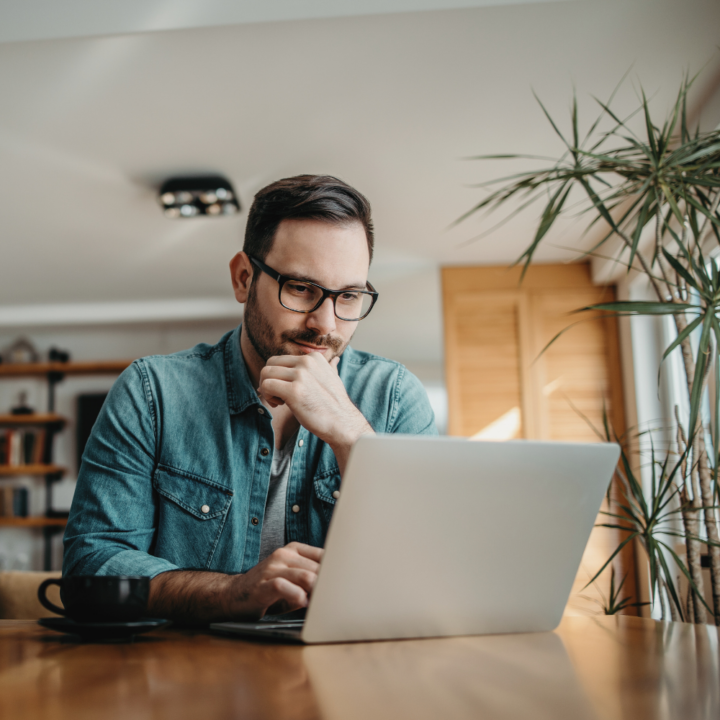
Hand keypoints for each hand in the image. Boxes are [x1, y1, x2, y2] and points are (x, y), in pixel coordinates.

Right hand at [148, 542, 322, 622]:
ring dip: (316, 591)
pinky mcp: (263, 584)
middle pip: (318, 568)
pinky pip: (284, 586)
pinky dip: (296, 595)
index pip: (324, 556)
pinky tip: (303, 602)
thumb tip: (338, 588)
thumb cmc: (268, 589)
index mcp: (294, 550)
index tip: (347, 583)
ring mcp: (272, 568)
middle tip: (337, 598)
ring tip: (322, 602)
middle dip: (329, 585)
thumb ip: (312, 580)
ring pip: (305, 576)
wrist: (233, 595)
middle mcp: (284, 555)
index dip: (338, 570)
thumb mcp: (293, 579)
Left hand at [258, 353, 372, 471]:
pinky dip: (266, 396)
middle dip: (268, 379)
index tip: (285, 389)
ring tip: (278, 401)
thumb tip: (335, 360)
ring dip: (266, 389)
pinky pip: (266, 385)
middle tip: (276, 396)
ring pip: (266, 373)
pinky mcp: (293, 391)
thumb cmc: (335, 406)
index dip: (279, 375)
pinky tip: (278, 405)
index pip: (282, 359)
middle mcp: (307, 362)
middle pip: (271, 363)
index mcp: (314, 357)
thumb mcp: (334, 379)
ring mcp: (300, 375)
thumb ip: (330, 367)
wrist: (343, 424)